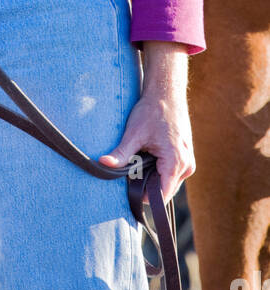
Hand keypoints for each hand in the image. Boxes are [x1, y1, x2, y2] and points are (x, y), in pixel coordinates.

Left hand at [97, 42, 194, 202]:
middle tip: (130, 174)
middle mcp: (187, 165)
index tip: (129, 192)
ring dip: (153, 177)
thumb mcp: (134, 133)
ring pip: (168, 182)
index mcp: (176, 162)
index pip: (162, 194)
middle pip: (165, 190)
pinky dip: (159, 170)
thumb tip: (102, 163)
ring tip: (139, 162)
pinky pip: (172, 173)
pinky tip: (148, 157)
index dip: (145, 196)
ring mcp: (188, 162)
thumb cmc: (152, 111)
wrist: (166, 92)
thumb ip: (121, 152)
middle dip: (147, 186)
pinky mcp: (186, 156)